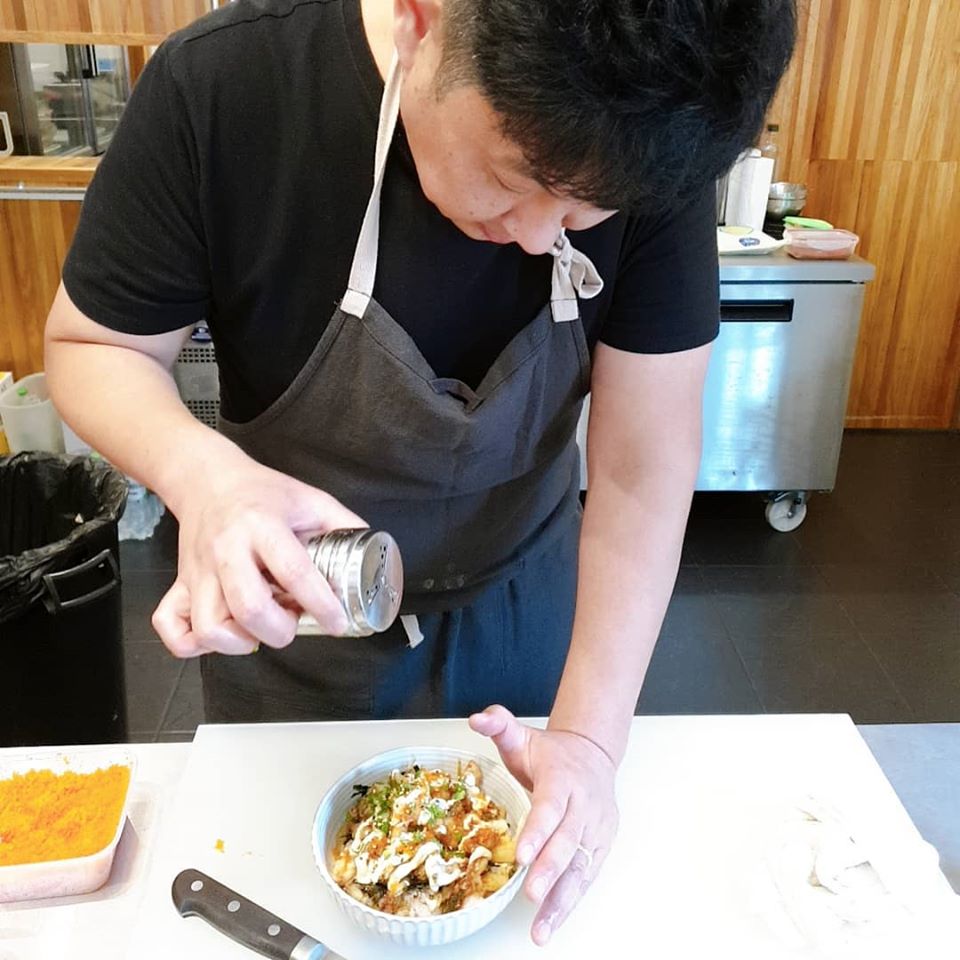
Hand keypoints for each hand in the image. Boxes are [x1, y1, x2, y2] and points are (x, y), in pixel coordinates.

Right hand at [152, 450, 365, 656]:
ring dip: (239, 642)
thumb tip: (376, 554)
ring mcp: (199, 570)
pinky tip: (221, 636)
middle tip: (293, 624)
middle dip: (280, 630)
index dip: (321, 604)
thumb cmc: (262, 492)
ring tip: (259, 630)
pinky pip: (172, 628)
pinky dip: (194, 644)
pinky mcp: (180, 584)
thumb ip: (343, 525)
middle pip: (248, 607)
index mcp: (263, 526)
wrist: (207, 478)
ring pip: (209, 626)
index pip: (295, 572)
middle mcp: (227, 550)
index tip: (337, 621)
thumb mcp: (310, 499)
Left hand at [469, 705, 618, 945]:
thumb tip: (477, 718)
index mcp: (562, 779)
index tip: (522, 854)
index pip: (550, 807)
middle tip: (531, 894)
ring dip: (562, 899)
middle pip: (567, 841)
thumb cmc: (552, 753)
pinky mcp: (601, 846)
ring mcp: (596, 829)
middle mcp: (583, 806)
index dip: (538, 831)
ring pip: (580, 866)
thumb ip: (500, 724)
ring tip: (542, 928)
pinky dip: (570, 903)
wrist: (593, 754)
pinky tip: (551, 923)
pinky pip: (586, 877)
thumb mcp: (524, 735)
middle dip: (550, 870)